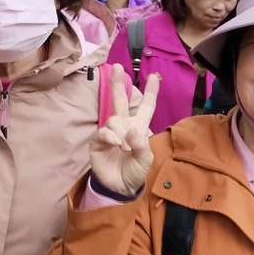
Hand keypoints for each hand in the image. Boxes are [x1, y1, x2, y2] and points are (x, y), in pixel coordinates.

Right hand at [90, 70, 161, 195]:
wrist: (120, 188)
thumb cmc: (135, 172)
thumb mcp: (145, 161)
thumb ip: (142, 146)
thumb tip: (132, 131)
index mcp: (139, 128)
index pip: (146, 107)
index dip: (151, 92)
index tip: (155, 76)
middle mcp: (124, 126)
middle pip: (121, 101)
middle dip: (118, 84)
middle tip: (116, 67)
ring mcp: (110, 133)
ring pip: (114, 119)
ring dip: (121, 131)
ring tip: (124, 147)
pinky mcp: (98, 142)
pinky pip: (104, 132)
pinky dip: (111, 136)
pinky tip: (116, 144)